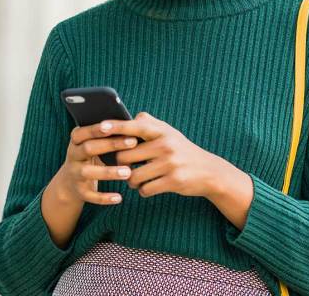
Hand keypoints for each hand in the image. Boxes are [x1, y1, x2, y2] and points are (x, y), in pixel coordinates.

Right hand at [51, 121, 141, 204]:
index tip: (113, 125)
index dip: (96, 129)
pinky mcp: (79, 191)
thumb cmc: (92, 156)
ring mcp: (74, 174)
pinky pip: (90, 195)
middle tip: (133, 142)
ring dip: (108, 172)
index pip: (83, 132)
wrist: (70, 183)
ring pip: (88, 172)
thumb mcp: (94, 143)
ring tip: (128, 172)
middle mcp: (73, 156)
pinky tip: (119, 197)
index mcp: (76, 140)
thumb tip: (137, 121)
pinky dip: (104, 197)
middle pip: (88, 148)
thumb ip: (109, 134)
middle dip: (110, 145)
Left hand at [109, 111, 228, 198]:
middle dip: (121, 165)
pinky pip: (145, 189)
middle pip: (125, 156)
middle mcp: (166, 145)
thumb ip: (150, 124)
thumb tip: (131, 117)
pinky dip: (143, 191)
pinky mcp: (173, 181)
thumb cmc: (183, 150)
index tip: (99, 127)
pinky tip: (149, 187)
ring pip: (133, 176)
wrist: (209, 171)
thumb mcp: (170, 133)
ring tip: (137, 180)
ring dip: (131, 181)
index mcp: (162, 132)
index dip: (116, 127)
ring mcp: (170, 164)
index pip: (134, 127)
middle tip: (127, 168)